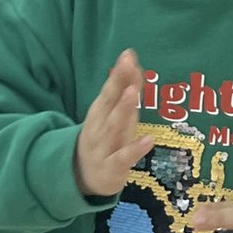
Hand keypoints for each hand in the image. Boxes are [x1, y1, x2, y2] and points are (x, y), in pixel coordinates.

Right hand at [74, 49, 152, 197]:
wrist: (83, 177)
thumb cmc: (105, 140)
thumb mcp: (114, 115)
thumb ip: (125, 89)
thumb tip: (133, 61)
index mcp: (99, 112)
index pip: (109, 90)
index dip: (118, 73)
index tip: (128, 55)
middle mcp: (99, 127)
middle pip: (107, 104)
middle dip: (117, 84)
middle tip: (127, 65)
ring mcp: (104, 147)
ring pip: (113, 127)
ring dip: (122, 109)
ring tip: (132, 92)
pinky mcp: (112, 168)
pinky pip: (123, 158)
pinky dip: (135, 149)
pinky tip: (149, 140)